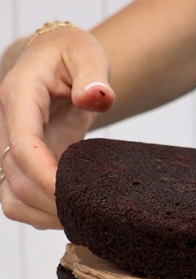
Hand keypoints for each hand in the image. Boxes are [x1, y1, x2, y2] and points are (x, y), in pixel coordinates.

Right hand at [0, 25, 114, 227]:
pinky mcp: (18, 163)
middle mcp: (6, 125)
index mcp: (20, 97)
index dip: (46, 178)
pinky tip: (66, 212)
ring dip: (43, 214)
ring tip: (78, 217)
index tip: (75, 196)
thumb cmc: (72, 54)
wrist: (59, 58)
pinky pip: (17, 200)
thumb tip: (94, 97)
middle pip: (16, 179)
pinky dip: (38, 215)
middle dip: (50, 202)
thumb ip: (92, 74)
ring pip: (12, 196)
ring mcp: (9, 147)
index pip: (22, 147)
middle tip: (88, 212)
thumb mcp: (86, 52)